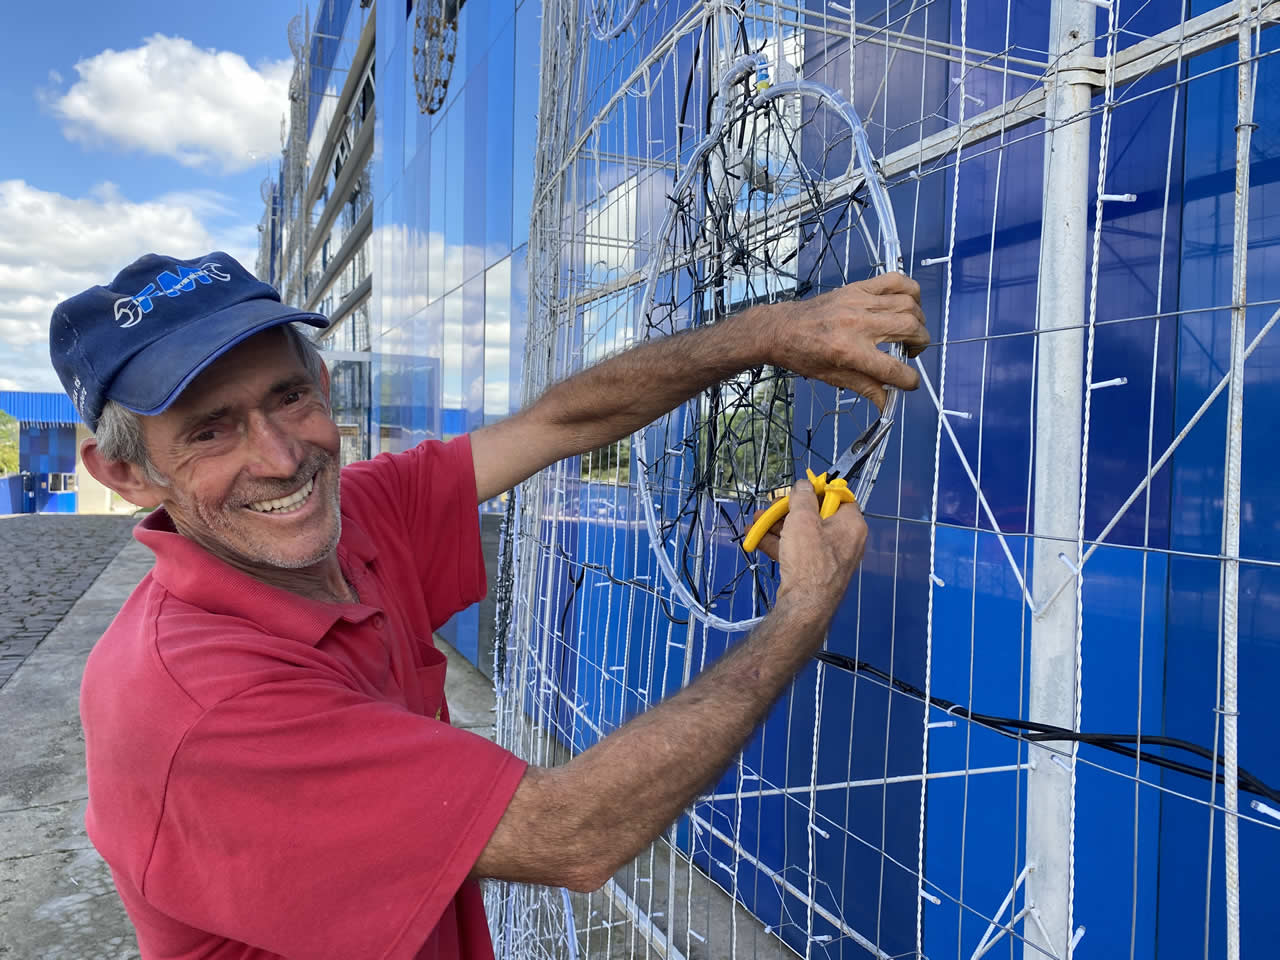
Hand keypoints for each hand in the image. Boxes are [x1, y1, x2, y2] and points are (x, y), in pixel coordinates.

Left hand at [759, 272, 928, 409]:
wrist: (782, 329)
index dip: (910, 381)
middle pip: (910, 329)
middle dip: (921, 344)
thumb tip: (888, 403)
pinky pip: (895, 281)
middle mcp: (858, 324)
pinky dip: (910, 290)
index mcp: (850, 351)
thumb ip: (866, 388)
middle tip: (910, 353)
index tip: (910, 383)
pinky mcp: (858, 288)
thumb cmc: (803, 355)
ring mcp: (859, 302)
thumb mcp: (833, 377)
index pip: (895, 369)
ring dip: (918, 320)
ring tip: (908, 332)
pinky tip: (908, 304)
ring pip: (908, 304)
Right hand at [770, 475, 867, 625]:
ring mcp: (829, 557)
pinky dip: (778, 543)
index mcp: (851, 524)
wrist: (804, 605)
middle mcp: (844, 540)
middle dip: (787, 510)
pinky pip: (797, 550)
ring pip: (802, 533)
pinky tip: (756, 539)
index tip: (798, 490)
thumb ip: (802, 497)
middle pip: (815, 515)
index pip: (838, 497)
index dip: (817, 491)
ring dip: (777, 526)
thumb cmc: (810, 560)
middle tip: (770, 507)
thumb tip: (804, 484)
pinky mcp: (814, 571)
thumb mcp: (803, 519)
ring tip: (755, 522)